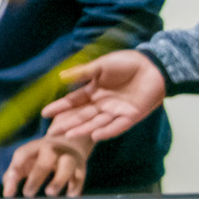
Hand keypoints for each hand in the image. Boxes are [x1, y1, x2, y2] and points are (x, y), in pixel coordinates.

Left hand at [1, 134, 89, 197]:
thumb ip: (13, 176)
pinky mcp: (81, 167)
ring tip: (50, 194)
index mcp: (34, 147)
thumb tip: (7, 195)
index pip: (23, 154)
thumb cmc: (38, 158)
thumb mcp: (24, 162)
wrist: (68, 144)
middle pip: (45, 161)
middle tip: (27, 194)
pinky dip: (75, 186)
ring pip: (66, 166)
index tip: (12, 180)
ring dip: (58, 180)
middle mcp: (52, 150)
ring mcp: (68, 157)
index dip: (16, 166)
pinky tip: (69, 196)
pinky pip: (80, 176)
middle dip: (36, 177)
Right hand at [42, 50, 165, 141]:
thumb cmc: (126, 63)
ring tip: (68, 135)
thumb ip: (83, 73)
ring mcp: (116, 111)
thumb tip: (61, 77)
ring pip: (96, 123)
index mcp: (93, 91)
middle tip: (52, 132)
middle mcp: (102, 104)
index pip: (73, 102)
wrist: (153, 66)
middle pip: (81, 115)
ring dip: (83, 129)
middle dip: (67, 123)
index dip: (60, 107)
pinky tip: (95, 135)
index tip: (45, 113)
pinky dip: (107, 131)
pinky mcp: (131, 116)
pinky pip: (117, 126)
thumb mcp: (101, 65)